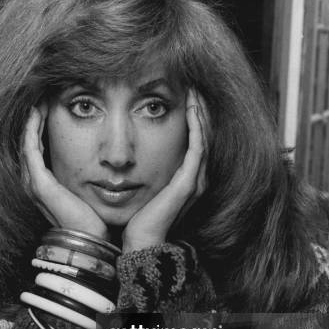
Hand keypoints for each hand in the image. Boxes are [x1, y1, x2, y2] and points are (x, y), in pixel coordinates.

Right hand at [21, 105, 108, 238]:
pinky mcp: (40, 184)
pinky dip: (32, 129)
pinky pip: (30, 148)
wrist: (90, 238)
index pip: (36, 149)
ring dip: (32, 120)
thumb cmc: (92, 218)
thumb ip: (86, 174)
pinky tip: (38, 112)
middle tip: (43, 98)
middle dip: (35, 120)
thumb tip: (101, 159)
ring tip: (39, 101)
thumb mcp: (87, 189)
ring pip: (27, 143)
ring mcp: (33, 184)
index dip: (40, 128)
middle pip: (28, 143)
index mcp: (43, 185)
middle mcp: (33, 183)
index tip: (51, 108)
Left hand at [122, 89, 207, 251]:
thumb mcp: (139, 187)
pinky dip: (196, 125)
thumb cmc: (136, 218)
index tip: (184, 96)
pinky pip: (197, 147)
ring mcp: (194, 181)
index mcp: (185, 179)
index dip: (193, 118)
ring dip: (201, 113)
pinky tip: (192, 106)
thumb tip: (125, 152)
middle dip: (200, 110)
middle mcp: (195, 178)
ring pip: (204, 138)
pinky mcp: (188, 183)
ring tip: (194, 90)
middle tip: (193, 86)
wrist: (140, 242)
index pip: (194, 142)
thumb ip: (141, 170)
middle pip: (204, 136)